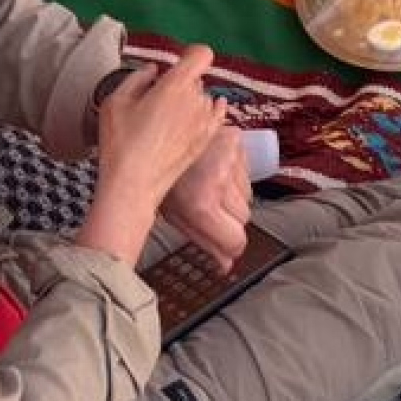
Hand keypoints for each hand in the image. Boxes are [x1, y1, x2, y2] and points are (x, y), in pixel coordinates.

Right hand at [79, 48, 226, 266]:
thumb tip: (152, 71)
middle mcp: (196, 99)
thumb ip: (136, 78)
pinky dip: (208, 113)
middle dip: (180, 84)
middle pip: (196, 80)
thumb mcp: (115, 102)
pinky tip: (197, 116)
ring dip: (190, 103)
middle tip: (158, 100)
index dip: (191, 54)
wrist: (132, 185)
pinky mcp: (206, 140)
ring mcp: (204, 121)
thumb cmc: (121, 144)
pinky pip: (215, 116)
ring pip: (202, 99)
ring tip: (166, 122)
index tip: (178, 62)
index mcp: (176, 85)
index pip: (201, 54)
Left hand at [159, 126, 251, 272]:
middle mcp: (220, 179)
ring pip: (248, 195)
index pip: (236, 239)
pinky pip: (247, 172)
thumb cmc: (161, 178)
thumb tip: (226, 265)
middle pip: (244, 217)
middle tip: (210, 212)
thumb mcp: (175, 215)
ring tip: (210, 186)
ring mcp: (230, 157)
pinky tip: (216, 169)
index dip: (232, 247)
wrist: (153, 135)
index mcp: (201, 203)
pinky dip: (236, 176)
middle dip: (231, 219)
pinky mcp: (236, 139)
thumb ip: (204, 242)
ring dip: (234, 196)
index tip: (227, 247)